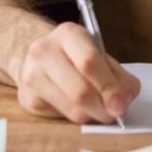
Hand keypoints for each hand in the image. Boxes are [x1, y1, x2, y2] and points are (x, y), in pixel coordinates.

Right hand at [11, 22, 139, 123]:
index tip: (122, 105)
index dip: (109, 87)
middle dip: (103, 108)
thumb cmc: (77, 56)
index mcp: (68, 34)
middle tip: (115, 114)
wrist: (40, 57)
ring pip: (72, 110)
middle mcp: (44, 51)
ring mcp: (32, 75)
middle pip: (80, 91)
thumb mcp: (100, 54)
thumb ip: (117, 76)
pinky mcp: (28, 98)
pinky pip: (61, 117)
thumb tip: (124, 100)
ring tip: (100, 110)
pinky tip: (79, 107)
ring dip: (93, 116)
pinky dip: (77, 117)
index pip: (90, 62)